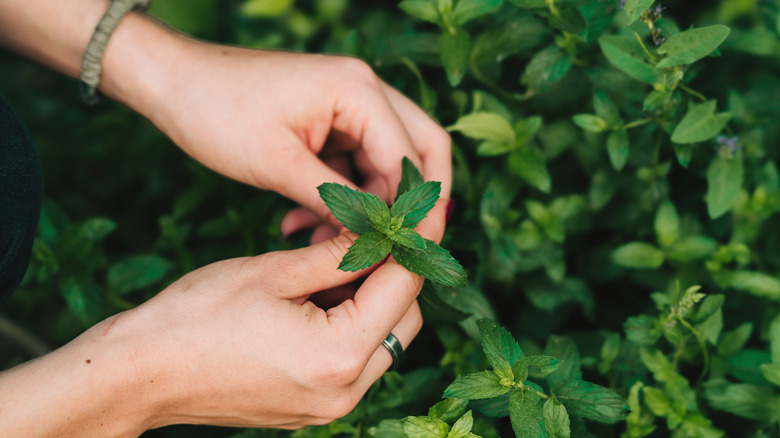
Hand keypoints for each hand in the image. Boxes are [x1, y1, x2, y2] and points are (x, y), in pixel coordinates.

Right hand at [0, 229, 430, 435]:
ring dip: (373, 300)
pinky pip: (356, 361)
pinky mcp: (315, 408)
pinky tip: (319, 296)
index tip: (418, 211)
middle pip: (404, 320)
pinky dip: (351, 325)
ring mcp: (330, 406)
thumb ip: (339, 254)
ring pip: (384, 342)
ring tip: (336, 263)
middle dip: (395, 274)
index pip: (403, 288)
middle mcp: (345, 390)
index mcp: (338, 354)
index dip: (414, 243)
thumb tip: (382, 231)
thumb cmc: (196, 316)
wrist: (141, 372)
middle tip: (372, 234)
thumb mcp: (273, 271)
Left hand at [138, 40, 450, 241]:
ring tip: (323, 241)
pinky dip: (341, 196)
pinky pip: (354, 164)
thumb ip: (336, 202)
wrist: (172, 82)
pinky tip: (305, 223)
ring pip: (385, 164)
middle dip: (409, 204)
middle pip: (418, 151)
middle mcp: (364, 91)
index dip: (414, 210)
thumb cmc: (217, 111)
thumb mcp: (278, 164)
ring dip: (366, 206)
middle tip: (397, 249)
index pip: (410, 157)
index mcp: (358, 91)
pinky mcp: (330, 121)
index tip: (407, 253)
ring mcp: (348, 105)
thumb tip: (376, 239)